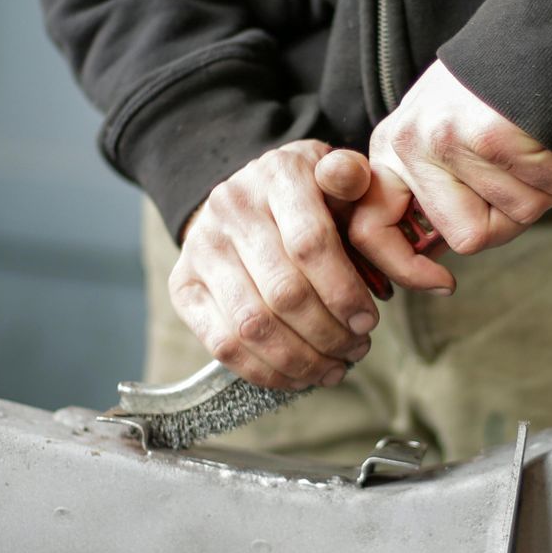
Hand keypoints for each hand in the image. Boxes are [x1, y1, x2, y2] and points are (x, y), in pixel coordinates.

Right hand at [172, 140, 376, 389]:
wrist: (247, 198)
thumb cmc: (309, 196)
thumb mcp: (337, 176)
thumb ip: (352, 180)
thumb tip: (350, 177)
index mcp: (277, 175)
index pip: (311, 244)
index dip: (343, 293)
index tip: (368, 323)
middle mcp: (230, 207)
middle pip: (284, 292)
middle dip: (328, 334)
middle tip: (357, 349)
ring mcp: (200, 248)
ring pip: (253, 325)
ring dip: (300, 360)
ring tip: (332, 368)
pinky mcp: (183, 286)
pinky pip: (222, 344)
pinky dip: (265, 372)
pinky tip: (297, 377)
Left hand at [359, 60, 551, 288]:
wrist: (541, 22)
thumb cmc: (498, 81)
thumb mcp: (443, 127)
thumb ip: (436, 185)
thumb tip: (433, 251)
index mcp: (393, 149)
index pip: (372, 229)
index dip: (404, 268)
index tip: (440, 284)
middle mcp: (412, 147)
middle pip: (469, 238)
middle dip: (514, 215)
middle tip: (534, 175)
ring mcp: (448, 143)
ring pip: (519, 214)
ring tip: (550, 140)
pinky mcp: (490, 138)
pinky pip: (549, 186)